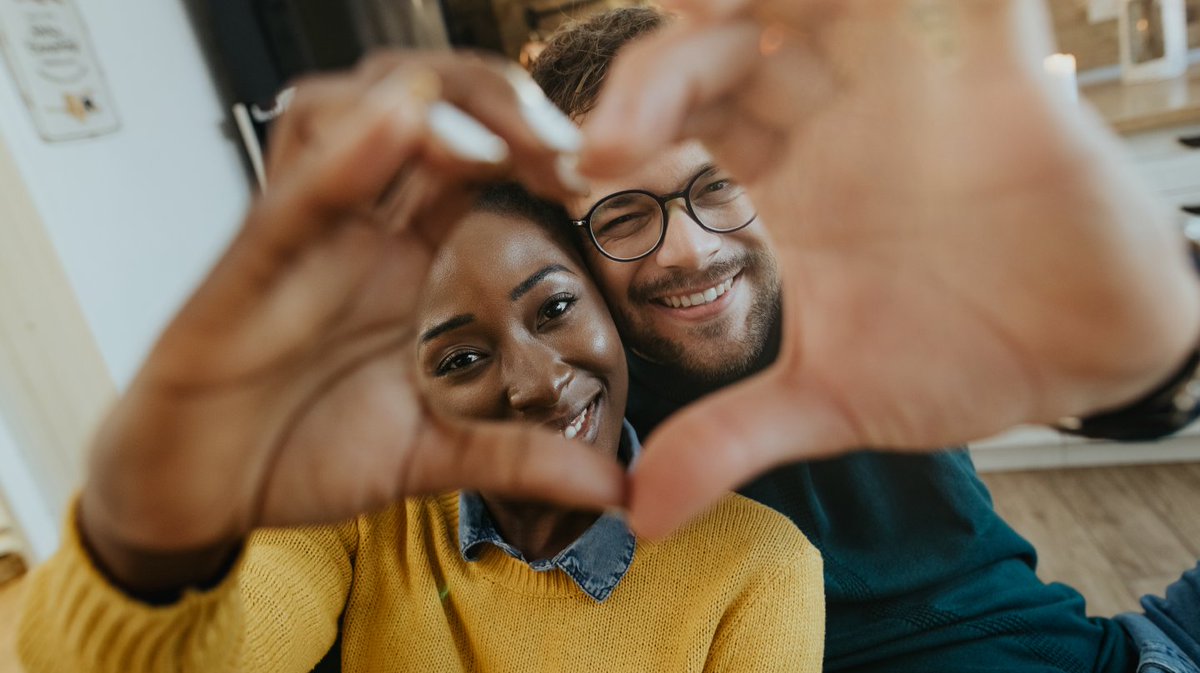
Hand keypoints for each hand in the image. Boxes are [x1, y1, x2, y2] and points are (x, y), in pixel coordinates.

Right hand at [81, 55, 621, 588]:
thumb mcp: (432, 455)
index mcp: (407, 255)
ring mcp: (306, 239)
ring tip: (499, 143)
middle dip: (500, 99)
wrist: (201, 493)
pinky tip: (398, 124)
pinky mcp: (248, 268)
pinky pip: (295, 191)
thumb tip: (617, 485)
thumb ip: (520, 457)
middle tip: (564, 146)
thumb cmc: (303, 449)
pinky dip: (346, 154)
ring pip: (355, 112)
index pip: (479, 156)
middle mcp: (360, 228)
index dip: (540, 144)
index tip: (596, 176)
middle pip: (426, 106)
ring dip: (433, 106)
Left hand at [580, 0, 1199, 536]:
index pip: (676, 120)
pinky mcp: (989, 61)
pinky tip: (851, 1)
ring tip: (699, 17)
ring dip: (753, 3)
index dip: (620, 126)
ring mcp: (901, 81)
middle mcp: (826, 118)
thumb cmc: (957, 358)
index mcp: (779, 181)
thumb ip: (730, 437)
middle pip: (720, 49)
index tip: (579, 172)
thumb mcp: (830, 396)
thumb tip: (642, 514)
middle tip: (614, 136)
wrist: (1084, 352)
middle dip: (658, 73)